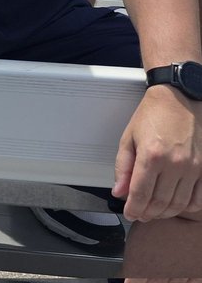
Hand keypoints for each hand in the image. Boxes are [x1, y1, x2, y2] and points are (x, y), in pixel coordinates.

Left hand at [112, 84, 201, 220]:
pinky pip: (197, 199)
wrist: (178, 98)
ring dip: (165, 213)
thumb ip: (123, 166)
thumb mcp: (129, 137)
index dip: (133, 208)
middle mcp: (174, 164)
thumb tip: (119, 192)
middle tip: (140, 214)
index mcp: (151, 155)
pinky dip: (186, 207)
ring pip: (179, 204)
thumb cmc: (152, 115)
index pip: (141, 193)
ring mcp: (192, 168)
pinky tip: (176, 205)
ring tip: (155, 211)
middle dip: (148, 213)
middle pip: (160, 202)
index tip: (129, 213)